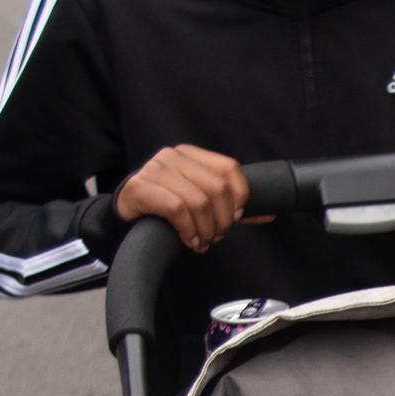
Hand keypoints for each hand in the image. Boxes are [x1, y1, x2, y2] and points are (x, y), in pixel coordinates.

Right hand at [118, 144, 250, 250]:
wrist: (126, 211)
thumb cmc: (165, 206)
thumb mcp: (199, 199)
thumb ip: (230, 204)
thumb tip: (268, 213)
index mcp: (191, 154)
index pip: (230, 168)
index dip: (240, 196)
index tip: (236, 217)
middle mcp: (173, 156)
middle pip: (217, 188)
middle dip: (223, 220)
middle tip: (216, 236)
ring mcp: (155, 170)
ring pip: (198, 201)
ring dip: (205, 230)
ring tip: (201, 241)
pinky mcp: (140, 188)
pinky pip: (176, 210)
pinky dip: (188, 230)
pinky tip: (188, 239)